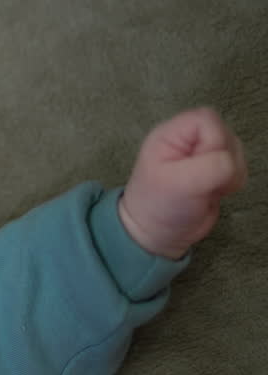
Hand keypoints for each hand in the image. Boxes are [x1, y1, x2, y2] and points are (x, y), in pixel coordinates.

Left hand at [119, 107, 247, 259]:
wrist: (158, 234)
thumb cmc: (160, 206)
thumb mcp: (181, 184)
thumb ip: (213, 166)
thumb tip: (231, 162)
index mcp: (171, 134)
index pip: (208, 118)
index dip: (213, 141)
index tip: (200, 166)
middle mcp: (187, 139)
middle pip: (226, 133)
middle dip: (225, 160)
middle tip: (205, 182)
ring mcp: (202, 154)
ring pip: (235, 149)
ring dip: (230, 173)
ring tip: (207, 190)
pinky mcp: (215, 169)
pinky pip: (238, 165)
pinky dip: (233, 180)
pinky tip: (213, 192)